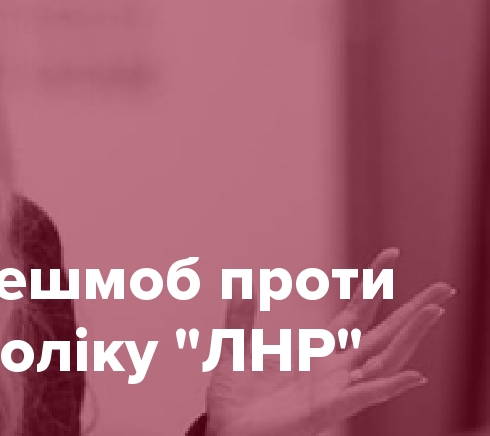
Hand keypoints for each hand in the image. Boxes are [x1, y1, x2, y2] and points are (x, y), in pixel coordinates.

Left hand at [204, 248, 453, 435]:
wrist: (226, 434)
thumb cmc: (236, 401)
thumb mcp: (236, 349)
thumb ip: (241, 319)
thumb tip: (242, 284)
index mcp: (318, 353)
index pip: (356, 313)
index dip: (373, 284)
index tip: (390, 253)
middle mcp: (335, 371)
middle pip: (383, 336)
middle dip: (413, 312)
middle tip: (444, 287)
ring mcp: (335, 390)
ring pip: (384, 361)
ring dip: (409, 338)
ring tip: (433, 312)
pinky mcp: (326, 411)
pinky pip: (364, 397)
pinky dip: (389, 386)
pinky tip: (414, 375)